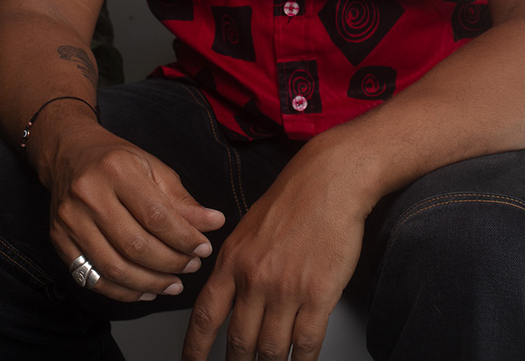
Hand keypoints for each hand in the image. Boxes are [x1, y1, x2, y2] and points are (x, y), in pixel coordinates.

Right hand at [48, 126, 225, 301]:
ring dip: (151, 283)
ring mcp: (70, 221)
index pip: (156, 215)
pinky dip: (124, 291)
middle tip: (192, 266)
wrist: (69, 153)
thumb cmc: (116, 160)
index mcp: (116, 169)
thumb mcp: (152, 168)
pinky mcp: (59, 242)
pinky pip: (94, 279)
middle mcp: (88, 194)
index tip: (204, 248)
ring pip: (115, 268)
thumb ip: (181, 200)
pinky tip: (146, 290)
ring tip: (174, 284)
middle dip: (170, 263)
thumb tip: (214, 223)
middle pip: (135, 245)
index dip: (184, 238)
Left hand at [182, 133, 368, 360]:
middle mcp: (255, 278)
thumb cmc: (293, 200)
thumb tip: (228, 299)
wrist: (330, 181)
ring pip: (271, 349)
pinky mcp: (319, 295)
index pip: (205, 316)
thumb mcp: (248, 229)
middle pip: (238, 341)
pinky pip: (306, 344)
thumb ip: (236, 265)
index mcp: (233, 260)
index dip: (195, 349)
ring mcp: (286, 289)